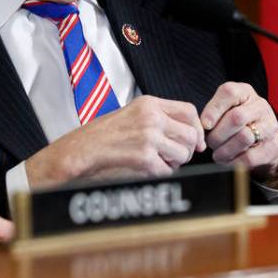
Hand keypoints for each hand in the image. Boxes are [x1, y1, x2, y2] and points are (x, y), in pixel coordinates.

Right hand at [25, 96, 205, 187]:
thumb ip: (159, 118)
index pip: (190, 111)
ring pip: (183, 154)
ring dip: (175, 163)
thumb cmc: (103, 135)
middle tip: (176, 156)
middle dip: (188, 150)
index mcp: (149, 104)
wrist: (80, 150)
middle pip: (191, 135)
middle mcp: (152, 118)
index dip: (197, 128)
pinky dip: (161, 173)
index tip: (196, 141)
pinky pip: (168, 170)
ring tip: (159, 162)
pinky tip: (147, 169)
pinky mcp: (144, 158)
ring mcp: (148, 138)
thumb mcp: (132, 113)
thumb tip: (192, 134)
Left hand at [201, 82, 277, 188]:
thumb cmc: (237, 122)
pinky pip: (250, 157)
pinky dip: (233, 162)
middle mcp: (260, 106)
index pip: (230, 92)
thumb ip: (212, 112)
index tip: (205, 125)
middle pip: (237, 117)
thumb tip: (202, 126)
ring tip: (218, 154)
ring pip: (244, 137)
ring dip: (224, 150)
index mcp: (246, 92)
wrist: (263, 139)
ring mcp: (269, 127)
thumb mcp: (225, 110)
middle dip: (218, 134)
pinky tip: (228, 161)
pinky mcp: (272, 147)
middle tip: (210, 143)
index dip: (214, 110)